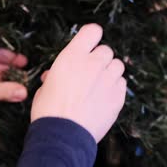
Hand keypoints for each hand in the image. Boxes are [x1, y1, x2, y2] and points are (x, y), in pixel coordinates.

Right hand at [31, 24, 126, 142]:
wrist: (63, 136)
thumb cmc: (49, 111)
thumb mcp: (44, 87)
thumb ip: (55, 76)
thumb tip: (53, 76)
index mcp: (73, 56)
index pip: (93, 31)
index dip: (91, 37)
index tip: (88, 46)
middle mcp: (93, 64)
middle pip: (106, 50)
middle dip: (99, 60)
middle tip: (90, 73)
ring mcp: (108, 80)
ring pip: (118, 66)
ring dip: (110, 72)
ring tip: (99, 85)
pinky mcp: (118, 97)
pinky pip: (122, 84)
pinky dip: (115, 88)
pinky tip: (104, 98)